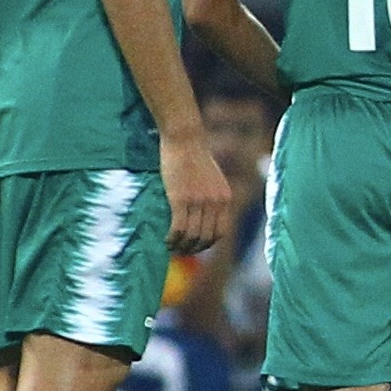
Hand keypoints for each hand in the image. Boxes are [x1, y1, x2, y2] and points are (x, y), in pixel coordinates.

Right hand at [161, 133, 232, 256]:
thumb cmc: (195, 157)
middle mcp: (215, 202)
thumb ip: (212, 196)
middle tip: (181, 250)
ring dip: (181, 246)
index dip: (208, 243)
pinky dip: (172, 239)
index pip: (221, 232)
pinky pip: (178, 228)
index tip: (196, 246)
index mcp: (225, 198)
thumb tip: (205, 215)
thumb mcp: (212, 178)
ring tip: (171, 247)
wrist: (185, 139)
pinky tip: (166, 240)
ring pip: (192, 236)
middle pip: (207, 238)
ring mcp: (199, 201)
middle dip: (193, 249)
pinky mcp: (181, 199)